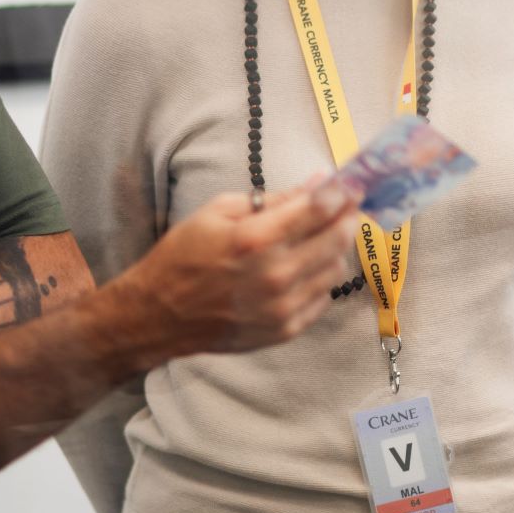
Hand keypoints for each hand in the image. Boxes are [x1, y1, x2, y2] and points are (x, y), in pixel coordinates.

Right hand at [114, 181, 358, 362]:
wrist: (160, 313)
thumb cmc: (184, 255)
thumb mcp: (217, 211)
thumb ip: (271, 200)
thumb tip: (315, 186)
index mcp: (255, 239)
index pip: (318, 209)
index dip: (342, 191)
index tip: (353, 182)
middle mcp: (275, 275)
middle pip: (337, 239)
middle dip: (347, 216)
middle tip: (348, 205)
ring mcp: (284, 307)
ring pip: (335, 269)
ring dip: (333, 248)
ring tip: (318, 237)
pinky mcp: (286, 330)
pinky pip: (323, 298)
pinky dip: (320, 278)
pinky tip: (304, 267)